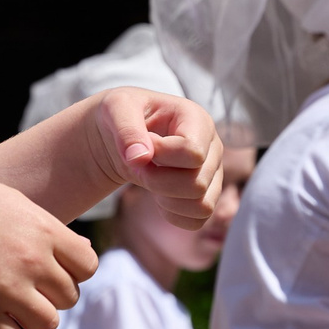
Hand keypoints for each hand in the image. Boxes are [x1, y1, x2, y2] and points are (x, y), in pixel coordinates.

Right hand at [0, 174, 99, 328]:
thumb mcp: (11, 202)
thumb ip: (48, 228)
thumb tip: (84, 252)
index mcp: (42, 230)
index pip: (87, 266)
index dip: (71, 271)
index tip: (47, 269)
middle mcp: (31, 261)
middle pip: (69, 298)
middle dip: (48, 295)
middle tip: (20, 285)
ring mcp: (5, 289)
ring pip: (47, 324)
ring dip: (30, 319)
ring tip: (6, 304)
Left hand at [90, 88, 224, 228]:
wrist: (122, 134)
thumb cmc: (123, 116)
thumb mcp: (116, 108)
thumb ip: (127, 130)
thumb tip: (140, 158)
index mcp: (197, 119)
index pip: (192, 152)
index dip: (161, 157)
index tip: (140, 148)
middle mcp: (213, 146)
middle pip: (197, 183)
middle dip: (158, 181)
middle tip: (140, 168)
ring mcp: (213, 173)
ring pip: (202, 206)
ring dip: (167, 200)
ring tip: (150, 181)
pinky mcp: (206, 195)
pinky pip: (198, 220)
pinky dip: (173, 215)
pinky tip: (158, 197)